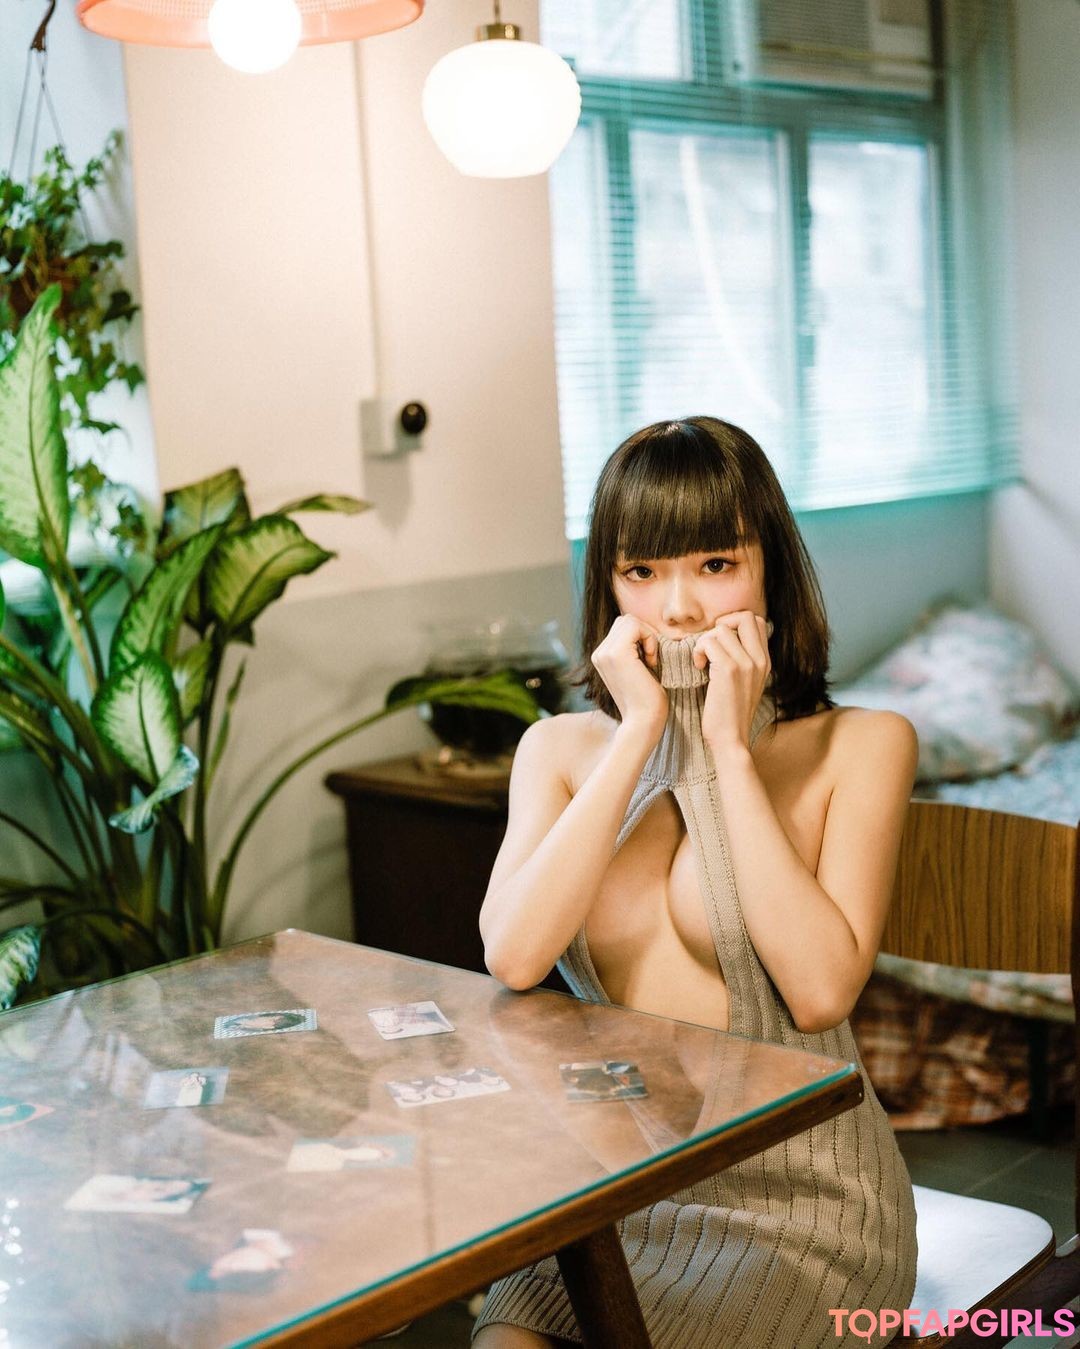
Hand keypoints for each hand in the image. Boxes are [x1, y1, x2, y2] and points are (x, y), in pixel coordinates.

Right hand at [591, 614, 667, 741]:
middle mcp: (598, 654)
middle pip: (625, 620)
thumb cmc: (648, 701)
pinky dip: (649, 638)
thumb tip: (646, 629)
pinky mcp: (616, 653)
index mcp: (601, 657)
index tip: (650, 661)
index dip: (641, 637)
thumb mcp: (638, 670)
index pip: (623, 628)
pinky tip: (651, 661)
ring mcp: (604, 653)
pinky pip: (635, 626)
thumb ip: (634, 651)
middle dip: (643, 634)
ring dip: (646, 636)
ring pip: (629, 620)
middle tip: (651, 659)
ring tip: (650, 661)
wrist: (644, 722)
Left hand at [693, 611, 771, 755]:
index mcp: (765, 662)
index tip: (721, 643)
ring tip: (702, 661)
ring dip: (705, 641)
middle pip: (745, 616)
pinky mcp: (729, 669)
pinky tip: (698, 667)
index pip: (758, 622)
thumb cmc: (730, 715)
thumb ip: (743, 662)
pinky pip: (709, 642)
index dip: (735, 623)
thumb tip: (726, 641)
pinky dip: (698, 651)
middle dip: (723, 623)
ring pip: (721, 628)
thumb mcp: (745, 684)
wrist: (730, 740)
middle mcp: (760, 659)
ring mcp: (746, 663)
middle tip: (712, 645)